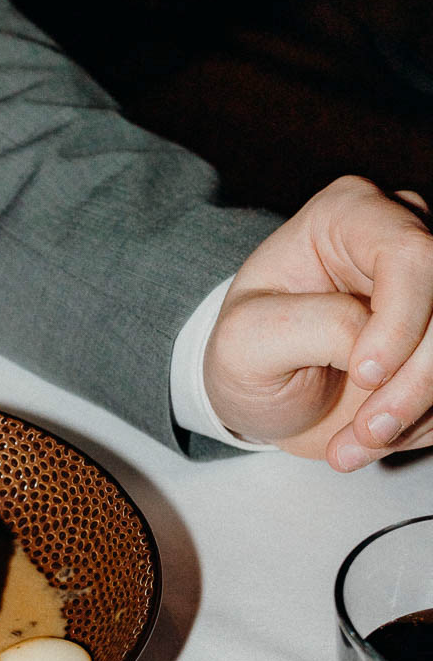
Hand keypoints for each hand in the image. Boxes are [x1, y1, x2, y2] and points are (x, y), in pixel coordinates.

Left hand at [203, 176, 432, 468]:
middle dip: (414, 383)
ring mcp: (431, 291)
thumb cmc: (249, 352)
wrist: (265, 393)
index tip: (365, 374)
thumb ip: (311, 326)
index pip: (410, 255)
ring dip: (414, 413)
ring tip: (352, 445)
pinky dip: (420, 425)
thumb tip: (373, 337)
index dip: (400, 322)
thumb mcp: (247, 340)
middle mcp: (403, 239)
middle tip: (364, 431)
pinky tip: (368, 438)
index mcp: (348, 215)